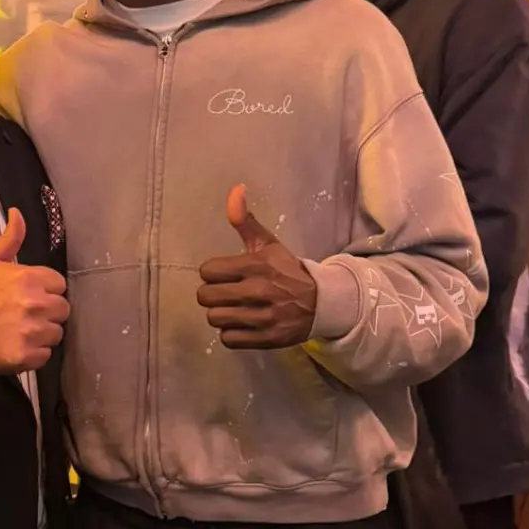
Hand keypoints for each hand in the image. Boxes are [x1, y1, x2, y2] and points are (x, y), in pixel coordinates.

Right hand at [0, 210, 69, 374]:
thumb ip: (10, 238)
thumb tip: (17, 212)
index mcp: (29, 278)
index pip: (59, 285)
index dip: (46, 290)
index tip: (30, 296)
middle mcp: (35, 304)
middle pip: (63, 310)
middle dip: (48, 312)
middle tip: (26, 315)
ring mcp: (33, 331)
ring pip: (57, 333)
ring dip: (43, 334)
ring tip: (21, 331)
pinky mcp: (28, 355)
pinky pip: (46, 354)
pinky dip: (35, 353)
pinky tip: (18, 345)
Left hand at [196, 186, 317, 349]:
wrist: (322, 302)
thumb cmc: (287, 271)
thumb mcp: (268, 245)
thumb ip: (246, 222)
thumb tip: (235, 190)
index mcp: (256, 265)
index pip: (207, 271)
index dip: (212, 272)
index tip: (224, 274)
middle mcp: (258, 291)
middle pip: (206, 297)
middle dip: (212, 294)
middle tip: (226, 292)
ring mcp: (263, 317)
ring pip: (215, 318)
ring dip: (221, 314)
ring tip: (234, 308)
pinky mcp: (266, 338)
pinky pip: (228, 339)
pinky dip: (232, 332)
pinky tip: (243, 323)